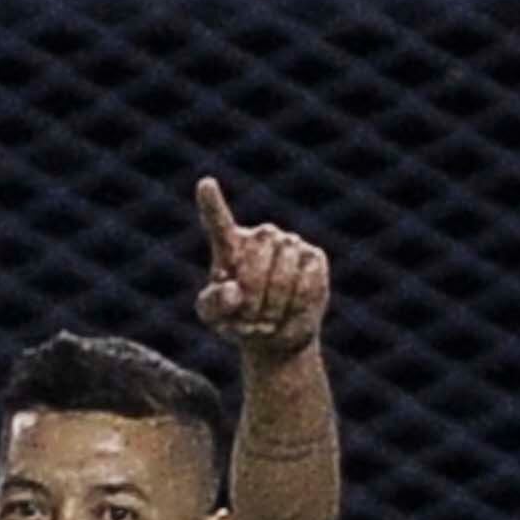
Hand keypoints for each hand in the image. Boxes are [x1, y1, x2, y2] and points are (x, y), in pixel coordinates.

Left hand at [195, 178, 329, 355]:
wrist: (276, 335)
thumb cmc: (239, 320)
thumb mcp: (216, 318)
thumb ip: (214, 305)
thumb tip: (233, 290)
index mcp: (230, 245)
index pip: (218, 221)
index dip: (212, 204)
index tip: (205, 184)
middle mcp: (262, 236)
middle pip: (257, 257)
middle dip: (253, 293)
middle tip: (250, 318)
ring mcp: (291, 243)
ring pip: (284, 272)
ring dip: (274, 305)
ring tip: (267, 319)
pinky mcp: (315, 257)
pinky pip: (306, 283)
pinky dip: (296, 306)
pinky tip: (290, 311)